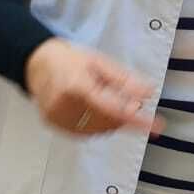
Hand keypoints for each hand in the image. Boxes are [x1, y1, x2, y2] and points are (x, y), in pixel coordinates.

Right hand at [24, 38, 159, 135]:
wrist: (36, 63)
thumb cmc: (70, 60)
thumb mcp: (99, 62)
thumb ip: (123, 80)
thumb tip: (147, 94)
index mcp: (77, 86)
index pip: (113, 109)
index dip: (137, 120)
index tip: (158, 126)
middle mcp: (65, 105)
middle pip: (108, 122)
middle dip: (124, 115)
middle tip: (130, 101)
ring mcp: (57, 117)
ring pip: (98, 130)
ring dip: (111, 122)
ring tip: (105, 101)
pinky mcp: (53, 124)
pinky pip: (84, 132)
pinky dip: (96, 125)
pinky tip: (94, 111)